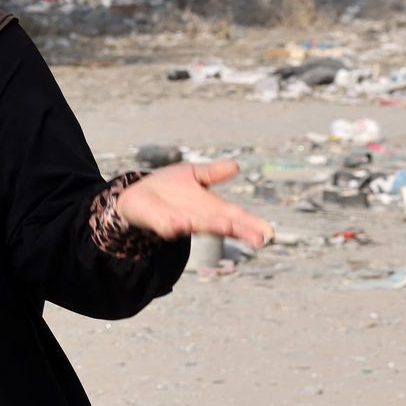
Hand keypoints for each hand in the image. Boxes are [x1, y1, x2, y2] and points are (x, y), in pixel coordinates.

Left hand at [115, 160, 273, 249]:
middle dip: (239, 231)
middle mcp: (199, 218)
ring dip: (211, 226)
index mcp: (210, 208)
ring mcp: (180, 222)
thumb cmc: (168, 188)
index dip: (252, 224)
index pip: (235, 216)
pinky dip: (174, 226)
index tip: (268, 232)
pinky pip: (167, 227)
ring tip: (226, 225)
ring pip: (198, 226)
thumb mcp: (193, 175)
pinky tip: (180, 225)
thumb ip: (213, 173)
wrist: (136, 195)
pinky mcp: (159, 223)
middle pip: (223, 226)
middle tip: (258, 239)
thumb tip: (235, 166)